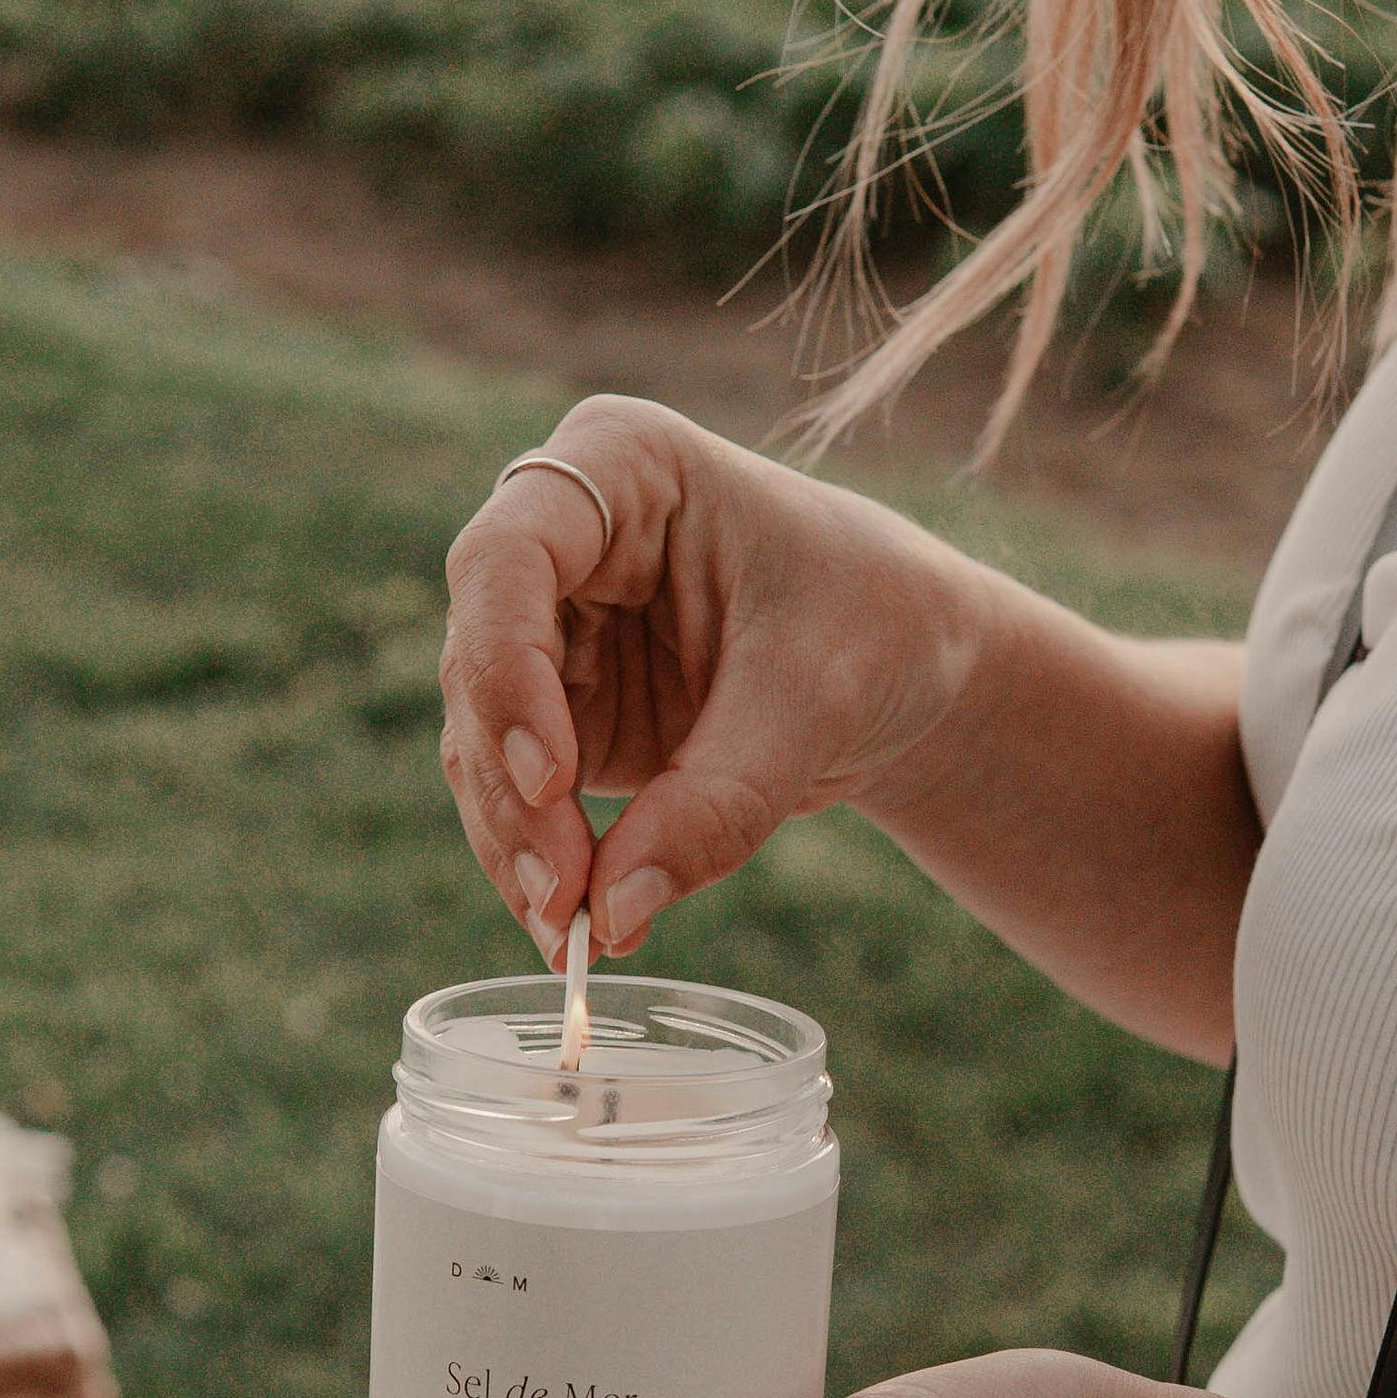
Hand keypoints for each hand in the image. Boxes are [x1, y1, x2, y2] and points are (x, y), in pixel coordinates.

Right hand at [439, 396, 996, 962]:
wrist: (916, 662)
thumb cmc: (878, 625)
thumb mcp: (815, 702)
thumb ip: (717, 802)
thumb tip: (613, 917)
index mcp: (621, 463)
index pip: (507, 557)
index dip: (507, 669)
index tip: (555, 779)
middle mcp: (559, 538)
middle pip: (480, 661)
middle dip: (515, 790)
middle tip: (566, 899)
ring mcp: (548, 628)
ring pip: (482, 741)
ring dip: (516, 844)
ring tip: (573, 934)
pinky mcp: (558, 712)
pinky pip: (516, 793)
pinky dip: (539, 861)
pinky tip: (579, 927)